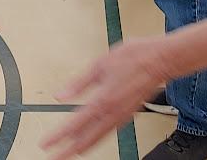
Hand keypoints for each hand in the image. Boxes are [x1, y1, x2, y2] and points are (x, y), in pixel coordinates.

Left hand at [40, 38, 169, 159]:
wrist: (160, 60)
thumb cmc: (133, 57)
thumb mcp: (99, 65)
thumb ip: (78, 83)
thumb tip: (60, 94)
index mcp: (102, 101)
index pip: (74, 125)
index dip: (58, 137)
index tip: (46, 144)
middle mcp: (112, 114)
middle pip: (86, 141)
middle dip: (68, 151)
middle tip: (54, 157)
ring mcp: (122, 116)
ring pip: (98, 140)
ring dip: (82, 148)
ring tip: (70, 153)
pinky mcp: (128, 114)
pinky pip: (108, 133)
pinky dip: (96, 140)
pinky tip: (92, 138)